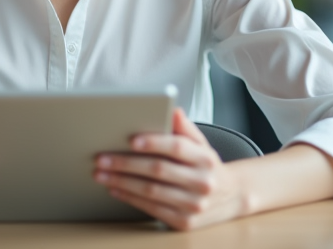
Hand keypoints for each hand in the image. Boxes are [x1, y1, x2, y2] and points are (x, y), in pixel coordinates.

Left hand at [93, 108, 244, 230]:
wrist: (231, 197)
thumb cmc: (207, 166)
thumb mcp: (202, 144)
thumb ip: (185, 128)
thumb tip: (173, 109)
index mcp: (206, 159)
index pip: (178, 147)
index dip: (154, 142)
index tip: (131, 140)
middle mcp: (202, 183)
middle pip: (159, 170)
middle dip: (126, 163)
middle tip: (102, 158)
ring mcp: (194, 205)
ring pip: (152, 191)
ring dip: (122, 182)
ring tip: (101, 174)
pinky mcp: (185, 222)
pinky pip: (152, 209)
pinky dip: (130, 198)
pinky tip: (116, 189)